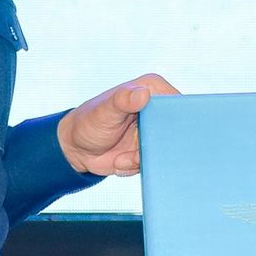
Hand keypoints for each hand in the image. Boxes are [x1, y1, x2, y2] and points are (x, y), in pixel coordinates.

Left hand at [57, 74, 178, 175]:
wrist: (76, 149)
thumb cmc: (88, 122)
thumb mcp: (105, 111)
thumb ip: (123, 101)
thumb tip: (142, 94)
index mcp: (152, 89)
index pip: (178, 103)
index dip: (175, 121)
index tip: (157, 135)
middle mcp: (157, 108)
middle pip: (176, 130)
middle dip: (157, 146)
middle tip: (136, 153)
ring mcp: (154, 130)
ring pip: (165, 150)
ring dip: (141, 159)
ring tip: (120, 158)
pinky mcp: (150, 148)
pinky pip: (154, 162)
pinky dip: (135, 166)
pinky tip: (119, 161)